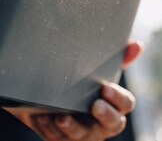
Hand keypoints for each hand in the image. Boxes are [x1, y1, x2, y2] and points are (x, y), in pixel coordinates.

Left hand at [18, 40, 142, 139]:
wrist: (44, 103)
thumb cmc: (77, 88)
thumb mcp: (93, 75)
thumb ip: (115, 61)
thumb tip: (135, 45)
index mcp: (112, 106)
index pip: (125, 104)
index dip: (118, 98)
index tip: (106, 88)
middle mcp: (99, 123)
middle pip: (111, 123)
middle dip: (104, 114)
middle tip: (94, 105)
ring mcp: (81, 134)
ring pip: (80, 134)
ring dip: (70, 125)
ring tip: (60, 116)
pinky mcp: (60, 139)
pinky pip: (56, 137)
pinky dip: (48, 128)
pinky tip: (41, 117)